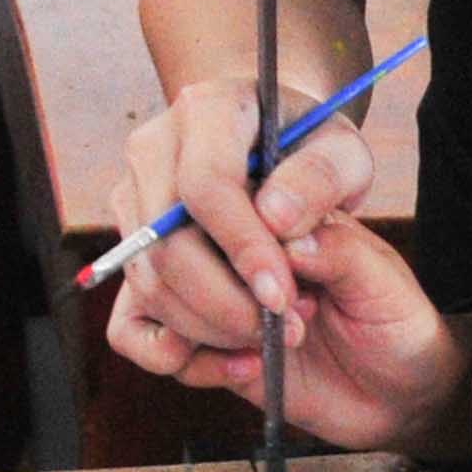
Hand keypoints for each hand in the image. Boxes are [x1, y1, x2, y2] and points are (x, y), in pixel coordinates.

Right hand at [111, 77, 373, 359]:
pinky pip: (129, 326)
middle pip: (166, 246)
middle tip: (288, 325)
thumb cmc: (316, 161)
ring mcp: (130, 206)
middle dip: (227, 303)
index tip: (282, 293)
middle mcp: (152, 152)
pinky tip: (238, 359)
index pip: (204, 186)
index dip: (241, 248)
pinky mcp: (125, 257)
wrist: (284, 168)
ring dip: (214, 329)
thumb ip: (321, 180)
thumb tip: (275, 217)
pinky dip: (179, 355)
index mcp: (208, 111)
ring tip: (278, 331)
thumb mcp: (346, 159)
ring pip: (150, 288)